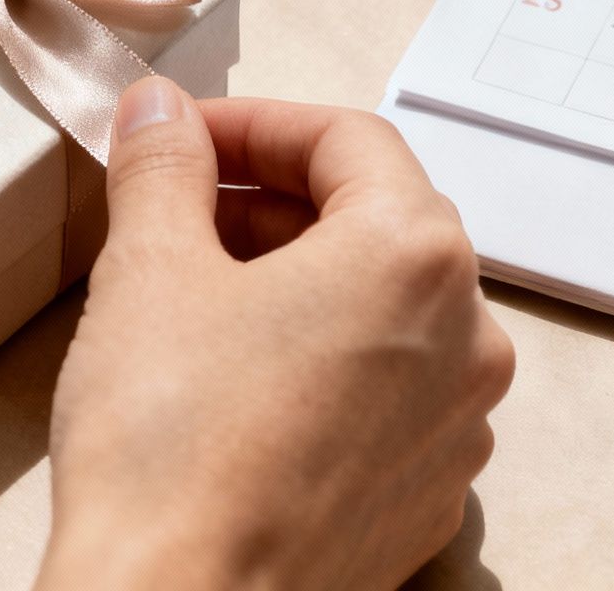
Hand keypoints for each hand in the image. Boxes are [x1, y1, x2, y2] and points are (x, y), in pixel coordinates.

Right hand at [40, 78, 514, 589]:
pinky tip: (234, 385)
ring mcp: (456, 429)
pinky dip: (319, 365)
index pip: (346, 140)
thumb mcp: (147, 268)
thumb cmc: (170, 444)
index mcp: (414, 257)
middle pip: (374, 223)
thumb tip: (159, 114)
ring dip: (295, 282)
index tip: (179, 137)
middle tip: (174, 209)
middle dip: (268, 202)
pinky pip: (384, 396)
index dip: (250, 124)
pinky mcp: (424, 499)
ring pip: (382, 313)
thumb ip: (162, 166)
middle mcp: (467, 338)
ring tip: (195, 298)